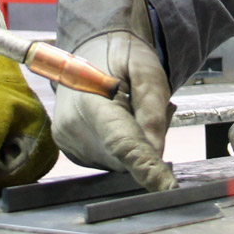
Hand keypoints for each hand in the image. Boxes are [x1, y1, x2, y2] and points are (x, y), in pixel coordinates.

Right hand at [53, 30, 176, 191]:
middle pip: (122, 158)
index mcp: (89, 101)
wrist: (92, 46)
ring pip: (117, 163)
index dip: (145, 166)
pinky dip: (122, 149)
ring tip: (135, 109)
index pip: (121, 142)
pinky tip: (123, 122)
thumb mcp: (147, 69)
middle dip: (146, 145)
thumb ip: (152, 109)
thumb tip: (157, 152)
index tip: (166, 187)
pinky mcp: (70, 149)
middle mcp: (71, 127)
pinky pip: (108, 160)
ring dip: (135, 147)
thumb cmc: (121, 54)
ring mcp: (68, 141)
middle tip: (158, 110)